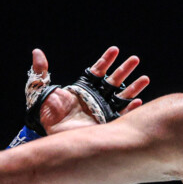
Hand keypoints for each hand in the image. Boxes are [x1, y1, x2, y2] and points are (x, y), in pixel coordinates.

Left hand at [33, 47, 150, 134]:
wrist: (48, 133)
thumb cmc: (45, 113)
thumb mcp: (40, 89)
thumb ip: (40, 71)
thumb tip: (37, 52)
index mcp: (82, 88)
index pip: (97, 71)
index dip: (106, 60)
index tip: (114, 50)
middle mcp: (94, 98)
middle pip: (113, 81)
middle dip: (124, 69)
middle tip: (135, 59)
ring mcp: (101, 110)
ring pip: (121, 96)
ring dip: (133, 87)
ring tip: (145, 78)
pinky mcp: (104, 124)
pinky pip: (121, 116)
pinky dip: (130, 109)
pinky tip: (138, 102)